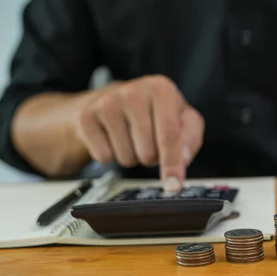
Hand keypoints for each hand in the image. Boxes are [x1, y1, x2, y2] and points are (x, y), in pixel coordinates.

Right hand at [73, 75, 203, 190]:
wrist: (113, 98)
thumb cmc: (153, 111)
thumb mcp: (182, 118)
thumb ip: (189, 139)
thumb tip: (182, 159)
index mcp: (161, 89)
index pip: (169, 134)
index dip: (173, 164)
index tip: (173, 186)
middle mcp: (134, 91)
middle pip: (148, 151)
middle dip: (151, 157)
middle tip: (149, 141)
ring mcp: (107, 102)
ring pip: (126, 158)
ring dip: (132, 156)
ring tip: (131, 137)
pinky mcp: (86, 116)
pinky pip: (103, 157)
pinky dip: (111, 155)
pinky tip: (113, 137)